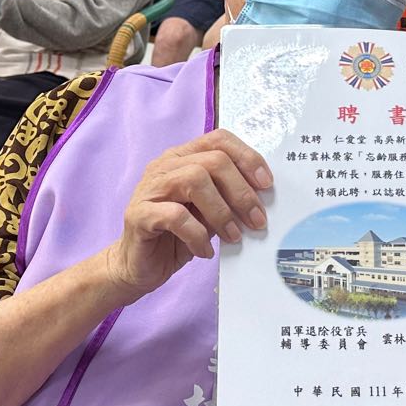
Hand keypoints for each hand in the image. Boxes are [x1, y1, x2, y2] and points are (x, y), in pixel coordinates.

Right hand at [101, 129, 271, 301]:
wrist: (139, 265)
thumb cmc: (177, 236)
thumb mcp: (209, 214)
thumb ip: (227, 199)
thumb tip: (261, 200)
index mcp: (183, 158)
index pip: (219, 140)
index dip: (247, 157)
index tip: (267, 184)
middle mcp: (165, 166)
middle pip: (213, 161)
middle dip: (241, 192)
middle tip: (256, 221)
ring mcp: (149, 188)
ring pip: (194, 180)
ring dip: (221, 212)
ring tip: (233, 236)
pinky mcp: (139, 214)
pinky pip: (175, 216)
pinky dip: (197, 235)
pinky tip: (205, 250)